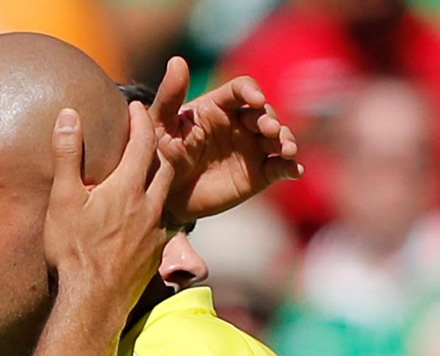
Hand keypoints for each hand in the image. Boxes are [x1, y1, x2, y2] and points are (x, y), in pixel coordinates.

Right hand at [44, 102, 173, 313]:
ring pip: (165, 193)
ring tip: (148, 170)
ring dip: (159, 176)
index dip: (141, 120)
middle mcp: (149, 205)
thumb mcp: (63, 199)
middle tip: (147, 133)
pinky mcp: (156, 253)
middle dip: (158, 144)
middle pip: (163, 165)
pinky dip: (155, 210)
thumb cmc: (74, 251)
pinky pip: (162, 222)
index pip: (142, 142)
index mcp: (127, 187)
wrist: (93, 301)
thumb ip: (68, 155)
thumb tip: (69, 115)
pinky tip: (144, 216)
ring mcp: (156, 231)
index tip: (136, 106)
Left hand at [150, 57, 302, 222]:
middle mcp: (239, 124)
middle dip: (270, 119)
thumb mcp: (159, 126)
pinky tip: (295, 171)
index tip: (255, 99)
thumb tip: (177, 60)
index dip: (251, 91)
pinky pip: (280, 168)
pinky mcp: (258, 174)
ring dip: (286, 140)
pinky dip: (291, 168)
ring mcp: (251, 148)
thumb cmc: (158, 156)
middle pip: (264, 113)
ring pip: (277, 138)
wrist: (163, 196)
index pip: (241, 90)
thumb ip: (169, 96)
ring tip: (286, 150)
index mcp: (217, 107)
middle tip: (269, 129)